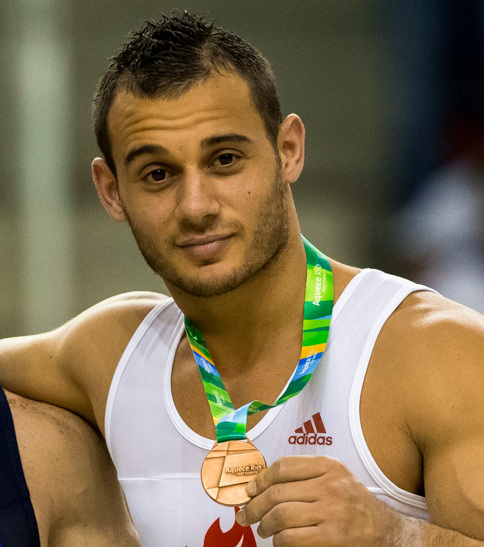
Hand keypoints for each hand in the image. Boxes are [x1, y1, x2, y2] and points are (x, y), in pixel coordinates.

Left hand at [235, 456, 402, 545]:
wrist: (388, 533)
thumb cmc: (354, 506)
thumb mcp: (335, 480)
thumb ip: (305, 477)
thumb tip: (261, 485)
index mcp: (329, 466)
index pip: (284, 467)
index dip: (260, 479)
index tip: (249, 490)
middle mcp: (331, 484)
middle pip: (277, 492)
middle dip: (254, 506)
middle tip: (245, 515)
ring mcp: (332, 511)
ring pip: (281, 515)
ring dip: (264, 525)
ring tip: (262, 529)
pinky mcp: (333, 537)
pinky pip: (291, 538)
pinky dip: (279, 542)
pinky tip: (279, 542)